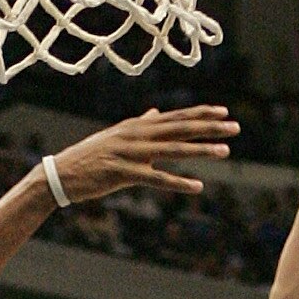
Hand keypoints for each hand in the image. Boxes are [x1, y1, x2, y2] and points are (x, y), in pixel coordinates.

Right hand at [48, 107, 236, 203]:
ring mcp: (132, 153)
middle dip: (210, 127)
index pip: (176, 116)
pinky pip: (157, 178)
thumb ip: (140, 124)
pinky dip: (178, 182)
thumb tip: (155, 112)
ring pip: (174, 150)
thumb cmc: (91, 157)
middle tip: (235, 127)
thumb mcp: (117, 136)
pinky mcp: (125, 174)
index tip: (224, 111)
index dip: (201, 113)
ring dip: (201, 150)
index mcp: (138, 125)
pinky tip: (197, 186)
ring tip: (225, 151)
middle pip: (181, 128)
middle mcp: (138, 134)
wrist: (63, 173)